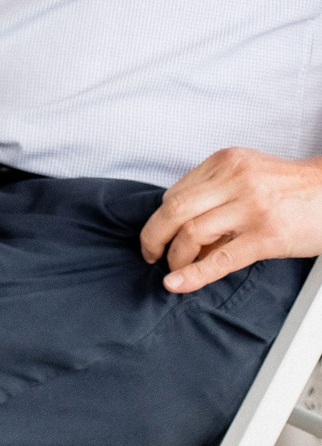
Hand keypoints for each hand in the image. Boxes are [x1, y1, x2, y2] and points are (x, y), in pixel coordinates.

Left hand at [142, 148, 321, 293]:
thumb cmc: (295, 189)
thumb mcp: (251, 176)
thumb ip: (218, 194)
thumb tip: (186, 229)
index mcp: (226, 162)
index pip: (176, 192)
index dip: (164, 218)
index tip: (161, 234)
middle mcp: (235, 180)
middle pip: (174, 209)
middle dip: (153, 235)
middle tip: (150, 253)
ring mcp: (251, 208)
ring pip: (191, 233)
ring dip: (175, 257)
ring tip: (174, 269)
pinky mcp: (267, 236)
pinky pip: (220, 259)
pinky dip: (193, 274)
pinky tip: (177, 284)